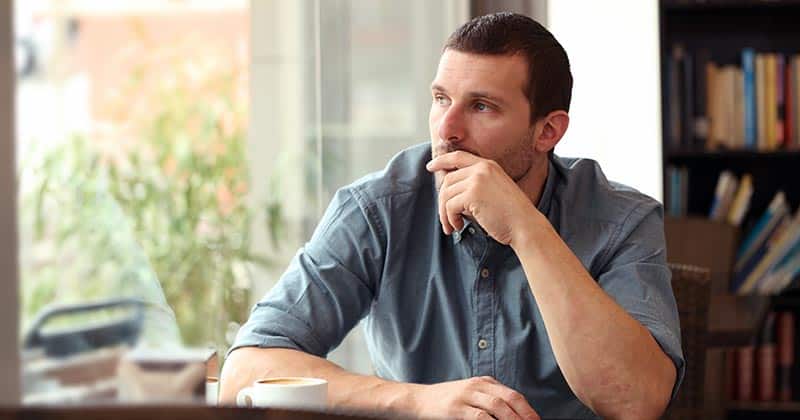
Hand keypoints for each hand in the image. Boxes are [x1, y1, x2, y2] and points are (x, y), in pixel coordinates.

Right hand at [411, 376, 539, 419]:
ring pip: (497, 405)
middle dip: (525, 414)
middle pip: (509, 398)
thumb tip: (511, 415)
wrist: (417, 399)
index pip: (513, 395)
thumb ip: (488, 400)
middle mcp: (477, 386)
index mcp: (484, 382)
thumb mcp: (469, 395)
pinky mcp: (455, 408)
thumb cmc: (445, 401)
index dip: (528, 409)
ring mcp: (466, 395)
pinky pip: (479, 417)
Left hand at [426, 151, 539, 245]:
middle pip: (447, 180)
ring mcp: (477, 180)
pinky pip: (449, 206)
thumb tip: (449, 194)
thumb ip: (475, 186)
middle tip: (446, 219)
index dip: (442, 161)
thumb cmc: (510, 214)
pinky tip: (458, 226)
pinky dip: (450, 219)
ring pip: (446, 194)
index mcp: (488, 165)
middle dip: (442, 201)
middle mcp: (481, 169)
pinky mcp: (472, 194)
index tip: (430, 166)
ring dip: (444, 213)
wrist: (525, 225)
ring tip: (452, 226)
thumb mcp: (494, 191)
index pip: (458, 156)